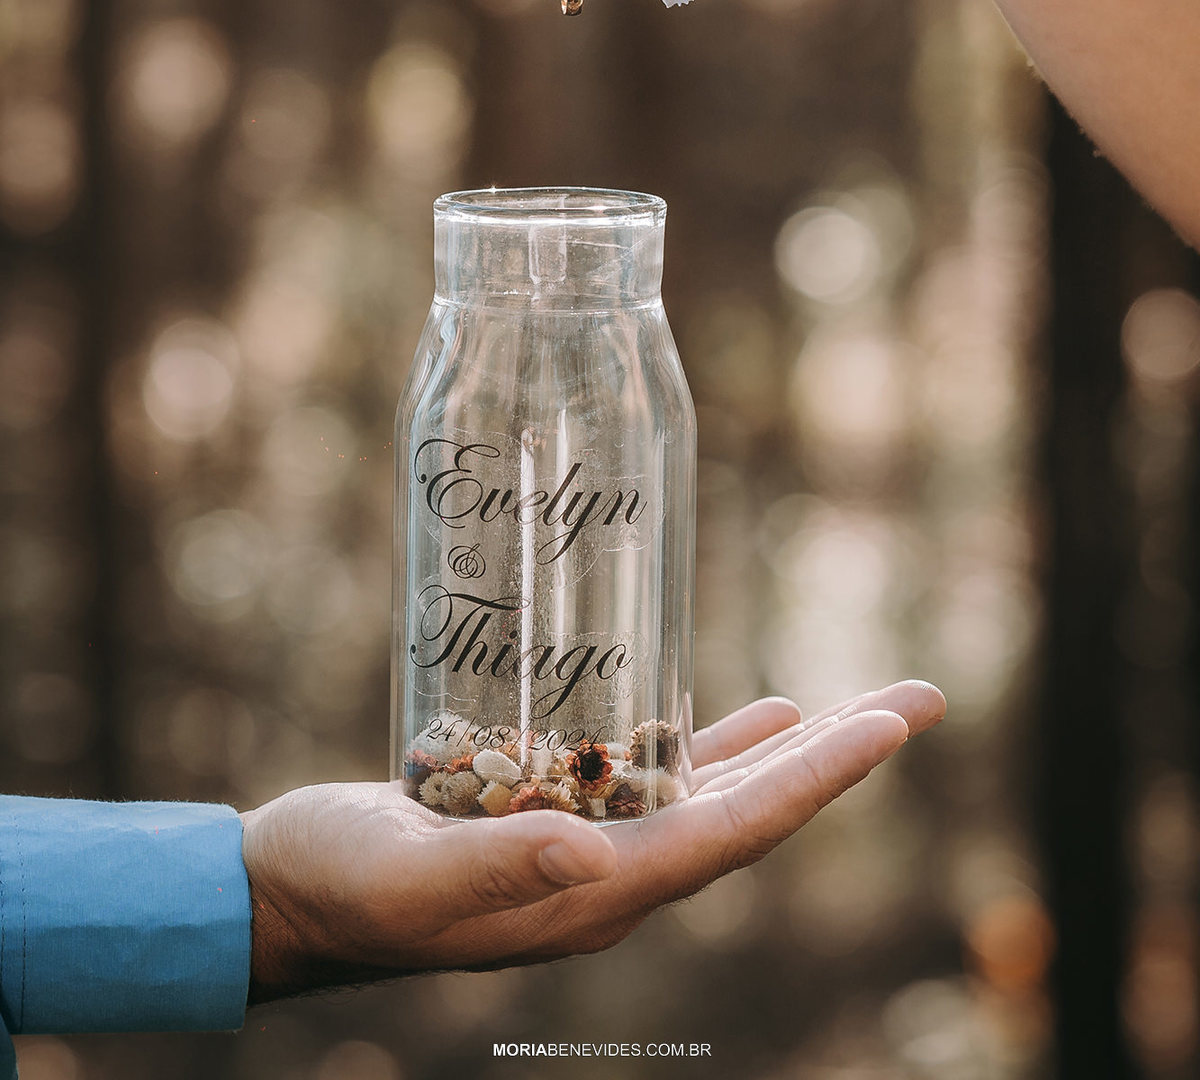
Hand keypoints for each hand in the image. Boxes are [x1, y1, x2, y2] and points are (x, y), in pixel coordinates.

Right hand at [241, 680, 944, 1000]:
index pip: (738, 831)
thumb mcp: (411, 876)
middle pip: (754, 810)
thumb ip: (498, 866)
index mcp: (598, 894)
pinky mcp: (555, 814)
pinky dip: (715, 744)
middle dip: (839, 754)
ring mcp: (589, 847)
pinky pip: (661, 776)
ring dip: (794, 748)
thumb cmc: (342, 886)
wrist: (288, 894)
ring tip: (860, 709)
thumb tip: (592, 853)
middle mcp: (612, 875)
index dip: (822, 776)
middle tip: (918, 699)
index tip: (893, 725)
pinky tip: (748, 717)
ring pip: (719, 792)